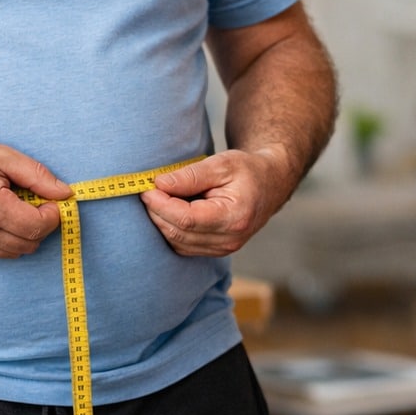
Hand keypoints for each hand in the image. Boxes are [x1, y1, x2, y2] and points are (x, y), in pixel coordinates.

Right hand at [0, 138, 69, 257]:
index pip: (39, 227)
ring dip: (24, 233)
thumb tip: (65, 193)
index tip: (50, 200)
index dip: (53, 214)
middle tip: (33, 202)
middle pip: (31, 243)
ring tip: (12, 207)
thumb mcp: (1, 156)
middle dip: (41, 224)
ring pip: (16, 251)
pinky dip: (6, 238)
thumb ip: (37, 176)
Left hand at [139, 150, 288, 256]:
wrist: (269, 185)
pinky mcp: (216, 251)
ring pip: (178, 242)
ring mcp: (224, 249)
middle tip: (146, 191)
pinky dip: (171, 229)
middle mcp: (230, 239)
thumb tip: (159, 184)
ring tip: (157, 199)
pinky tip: (168, 211)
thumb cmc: (247, 170)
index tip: (147, 188)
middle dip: (157, 212)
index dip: (162, 205)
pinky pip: (184, 246)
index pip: (187, 219)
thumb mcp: (222, 163)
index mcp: (234, 217)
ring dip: (161, 222)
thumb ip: (190, 175)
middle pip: (180, 233)